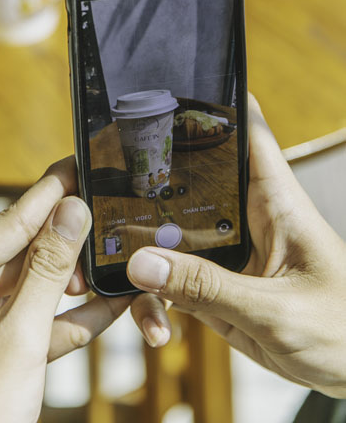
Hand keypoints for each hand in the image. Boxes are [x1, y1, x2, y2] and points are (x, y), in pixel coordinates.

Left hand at [0, 156, 129, 422]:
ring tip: (115, 262)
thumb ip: (49, 270)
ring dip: (73, 284)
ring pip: (30, 284)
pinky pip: (30, 318)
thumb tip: (72, 211)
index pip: (6, 223)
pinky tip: (109, 304)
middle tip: (108, 214)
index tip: (76, 162)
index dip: (50, 194)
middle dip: (69, 245)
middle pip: (20, 251)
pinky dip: (65, 318)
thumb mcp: (19, 340)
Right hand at [126, 95, 345, 397]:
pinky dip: (153, 296)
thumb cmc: (342, 331)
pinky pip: (173, 278)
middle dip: (148, 173)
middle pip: (192, 172)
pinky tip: (149, 319)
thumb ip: (208, 288)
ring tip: (110, 260)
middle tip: (101, 177)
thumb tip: (142, 263)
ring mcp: (228, 249)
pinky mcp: (217, 284)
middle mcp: (247, 215)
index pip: (246, 129)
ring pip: (172, 227)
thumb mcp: (276, 312)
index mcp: (275, 199)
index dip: (209, 101)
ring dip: (141, 243)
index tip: (161, 90)